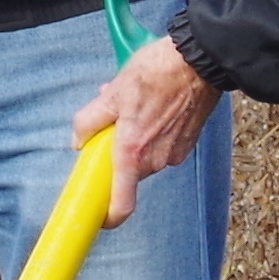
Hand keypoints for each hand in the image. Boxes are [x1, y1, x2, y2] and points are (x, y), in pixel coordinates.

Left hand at [68, 34, 221, 225]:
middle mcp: (156, 160)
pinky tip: (151, 106)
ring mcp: (174, 153)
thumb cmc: (156, 73)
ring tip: (133, 105)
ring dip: (133, 140)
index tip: (99, 217)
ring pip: (144, 157)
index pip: (122, 202)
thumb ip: (90, 120)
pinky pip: (160, 147)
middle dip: (116, 153)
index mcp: (133, 151)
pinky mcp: (186, 143)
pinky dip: (151, 134)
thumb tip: (78, 140)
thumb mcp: (112, 92)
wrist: (200, 62)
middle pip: (128, 172)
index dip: (109, 215)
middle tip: (111, 123)